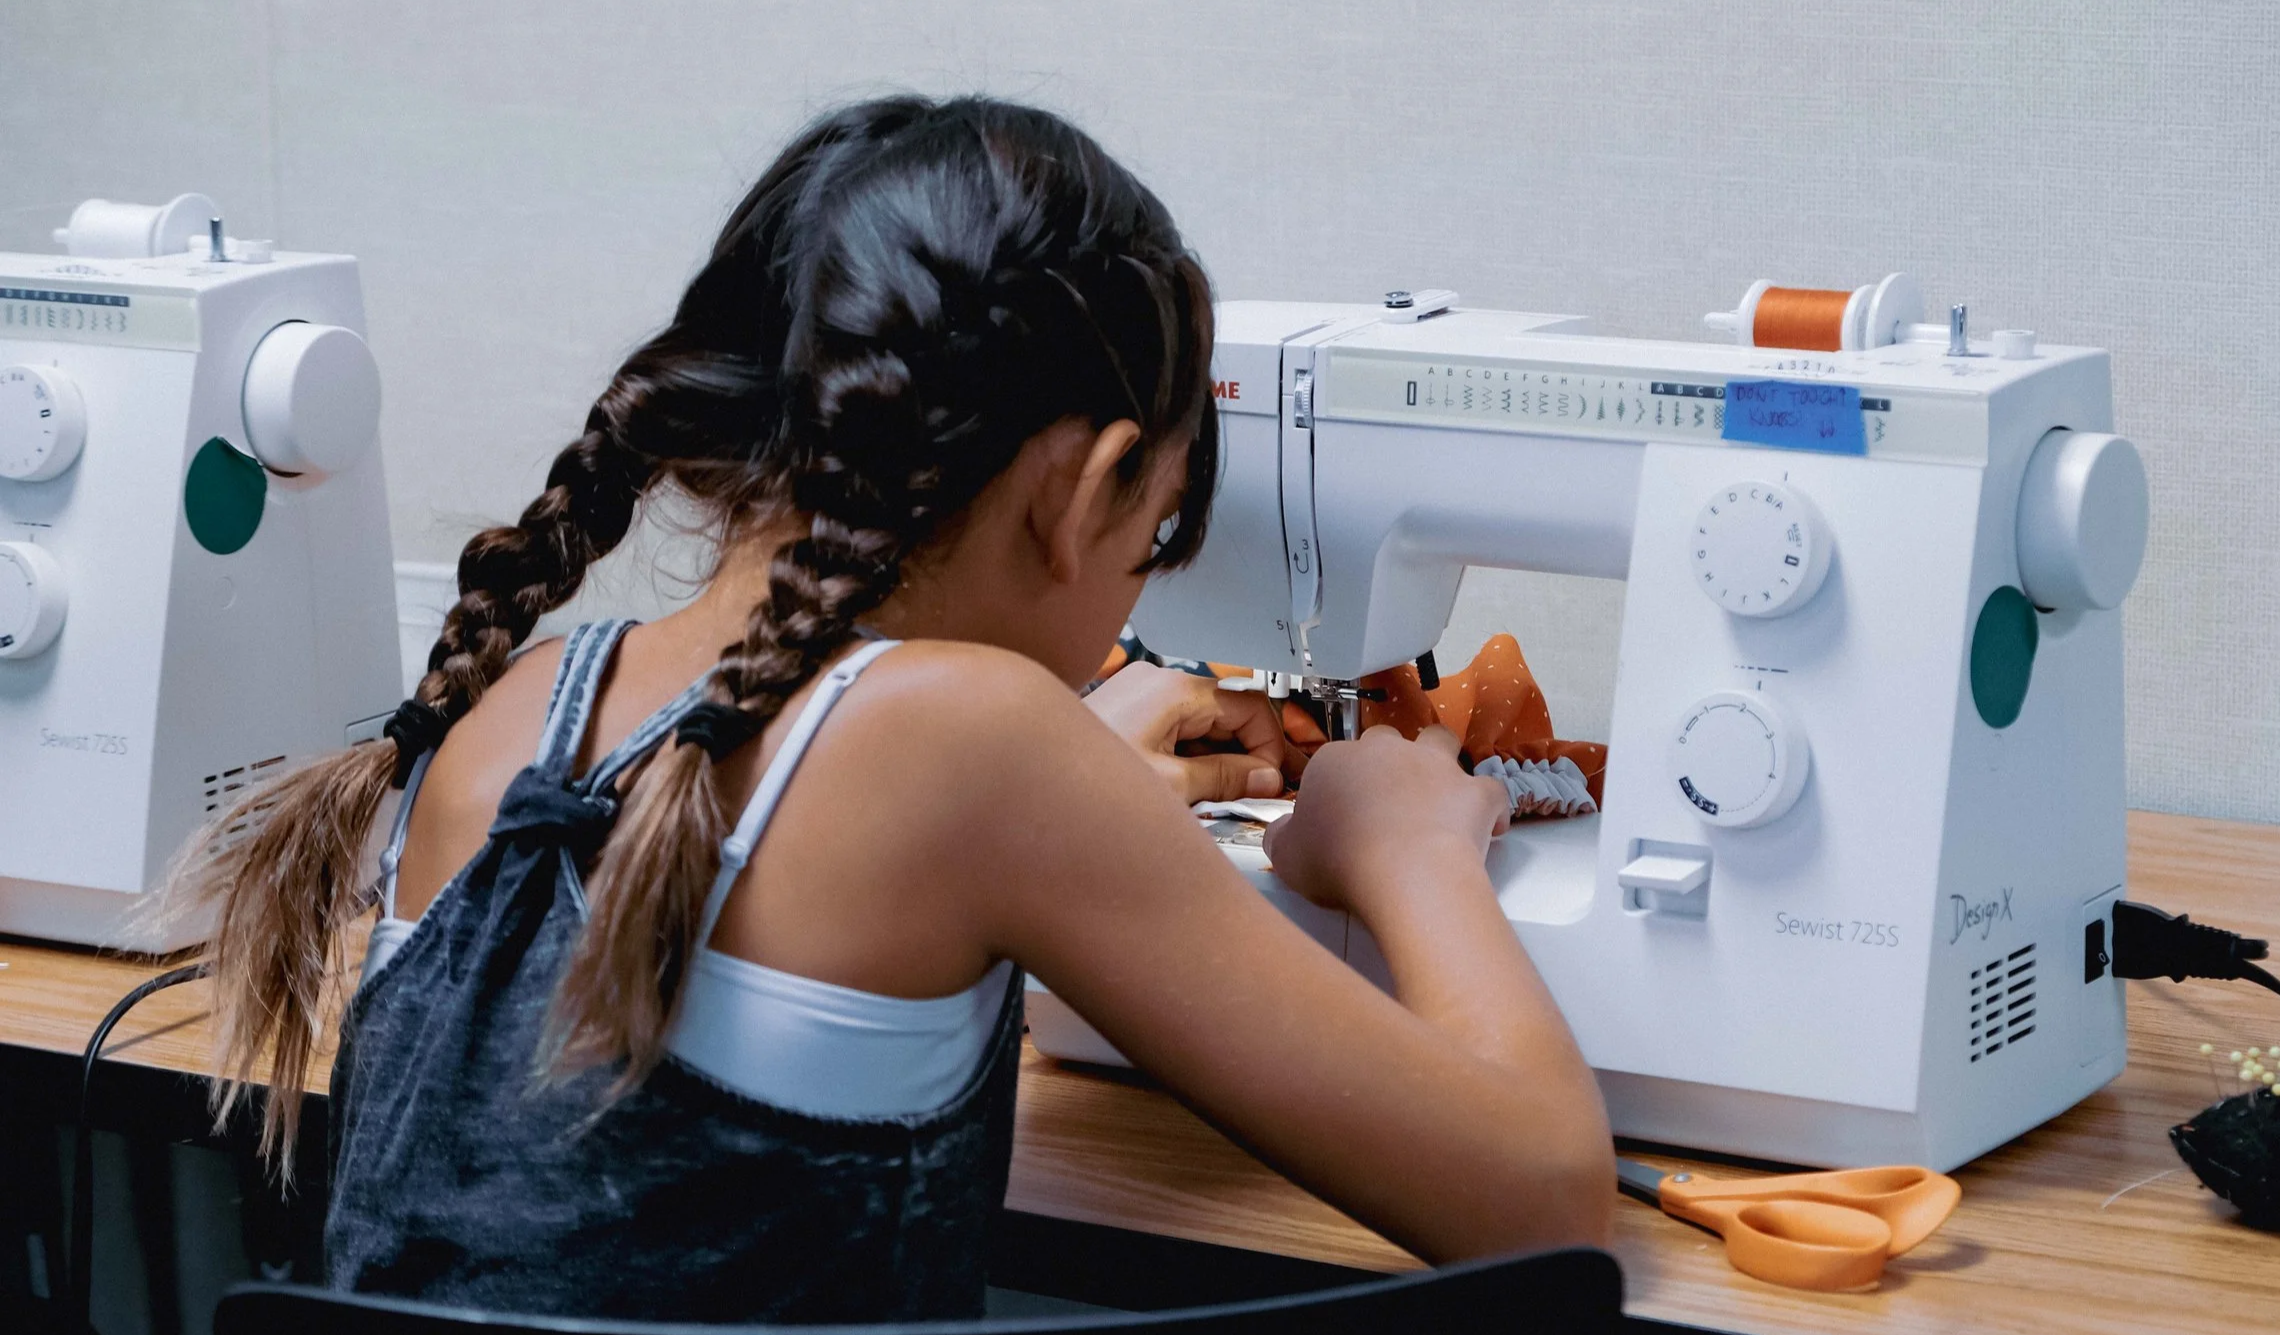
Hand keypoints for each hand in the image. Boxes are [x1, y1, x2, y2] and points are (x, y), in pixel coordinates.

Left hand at [1085, 663, 1289, 802]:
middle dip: (1247, 752)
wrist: (1026, 784)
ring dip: (1220, 758)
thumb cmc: (1083, 780)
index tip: (1273, 778)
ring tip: (1221, 795)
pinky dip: (1193, 757)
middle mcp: (1155, 683)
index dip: (1269, 744)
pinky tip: (1191, 788)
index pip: (1249, 705)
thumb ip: (1225, 779)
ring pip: (1203, 723)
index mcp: (1171, 689)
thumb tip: (1263, 777)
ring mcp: (1139, 696)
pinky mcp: (1127, 714)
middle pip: (1227, 712)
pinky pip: (1176, 729)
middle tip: (1257, 790)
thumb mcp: (1171, 786)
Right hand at [1263, 724, 1510, 913]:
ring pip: (1440, 741)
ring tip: (1434, 792)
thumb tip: (1284, 832)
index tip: (1339, 818)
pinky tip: (1484, 828)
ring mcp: (1435, 767)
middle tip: (1384, 801)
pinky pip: (1489, 790)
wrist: (1403, 875)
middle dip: (1387, 762)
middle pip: (1386, 741)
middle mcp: (1387, 752)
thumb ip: (1281, 836)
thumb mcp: (1286, 856)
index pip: (1334, 761)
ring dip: (1439, 761)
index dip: (1338, 787)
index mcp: (1337, 760)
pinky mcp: (1474, 793)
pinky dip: (1487, 807)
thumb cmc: (1340, 862)